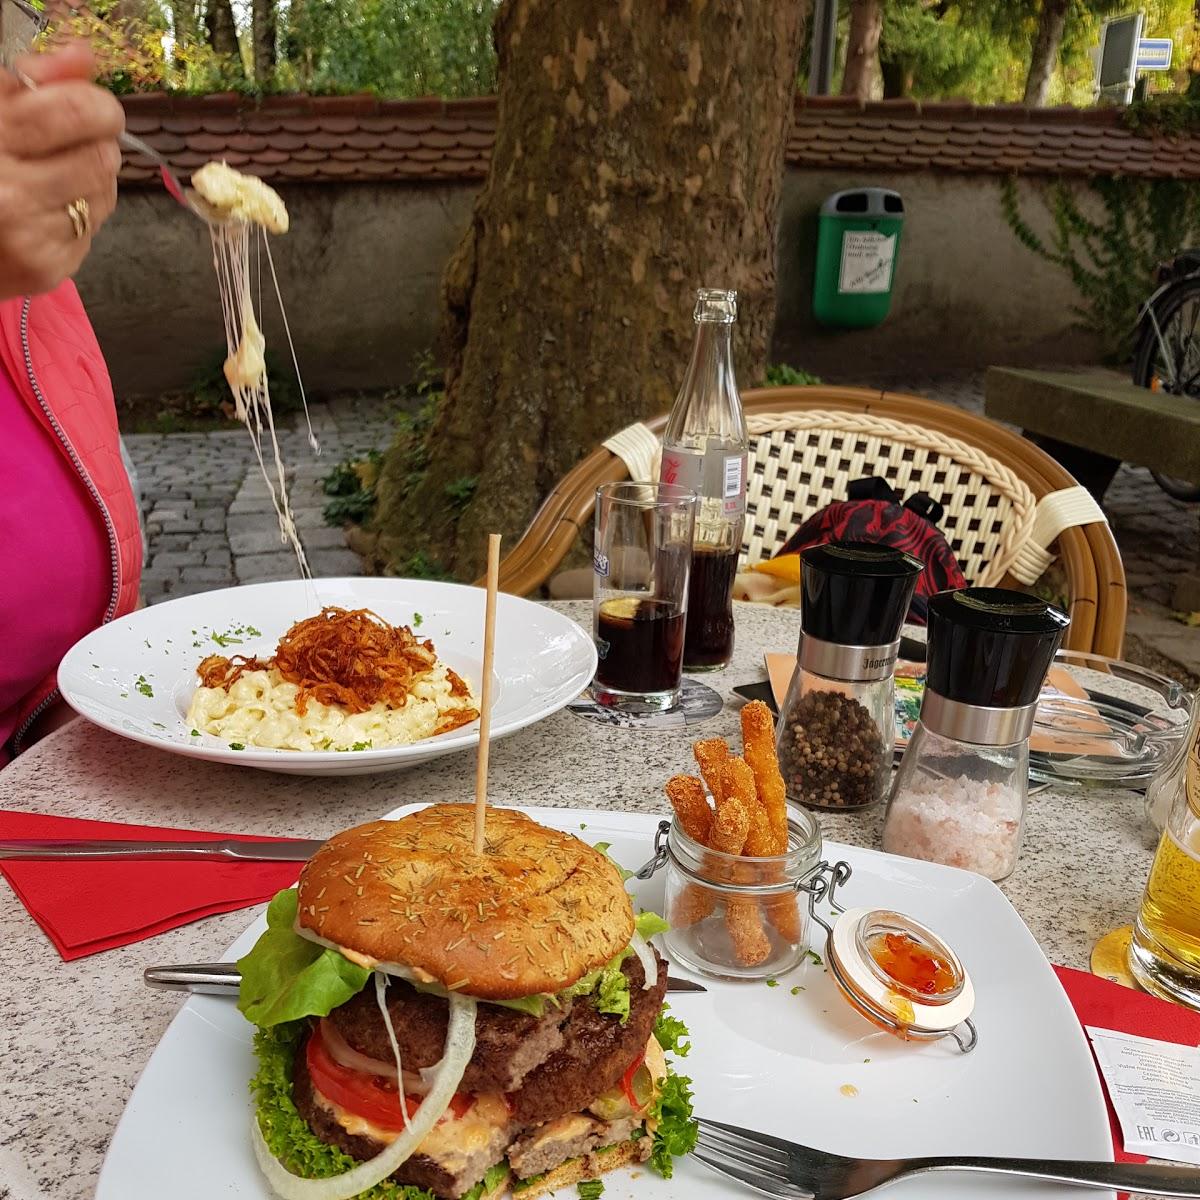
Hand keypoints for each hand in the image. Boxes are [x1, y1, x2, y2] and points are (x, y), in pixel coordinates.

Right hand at [0, 44, 123, 300]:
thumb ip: (31, 79)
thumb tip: (82, 56)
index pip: (76, 110)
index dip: (98, 104)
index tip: (92, 104)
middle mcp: (6, 189)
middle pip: (102, 155)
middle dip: (99, 143)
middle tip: (76, 141)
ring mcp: (27, 233)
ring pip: (104, 191)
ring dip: (93, 178)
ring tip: (57, 175)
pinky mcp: (46, 267)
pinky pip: (94, 228)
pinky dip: (82, 214)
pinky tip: (51, 209)